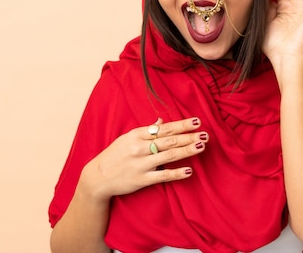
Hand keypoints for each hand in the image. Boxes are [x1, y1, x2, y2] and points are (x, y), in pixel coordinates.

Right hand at [79, 117, 207, 200]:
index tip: (197, 121)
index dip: (181, 125)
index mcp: (136, 134)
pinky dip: (176, 173)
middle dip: (189, 136)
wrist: (96, 177)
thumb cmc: (114, 155)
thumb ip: (146, 130)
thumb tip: (161, 121)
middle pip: (169, 140)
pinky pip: (163, 175)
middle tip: (205, 134)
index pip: (164, 128)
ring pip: (169, 155)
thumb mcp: (127, 138)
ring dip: (187, 150)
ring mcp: (141, 164)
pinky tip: (189, 170)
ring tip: (201, 146)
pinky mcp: (141, 180)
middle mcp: (139, 148)